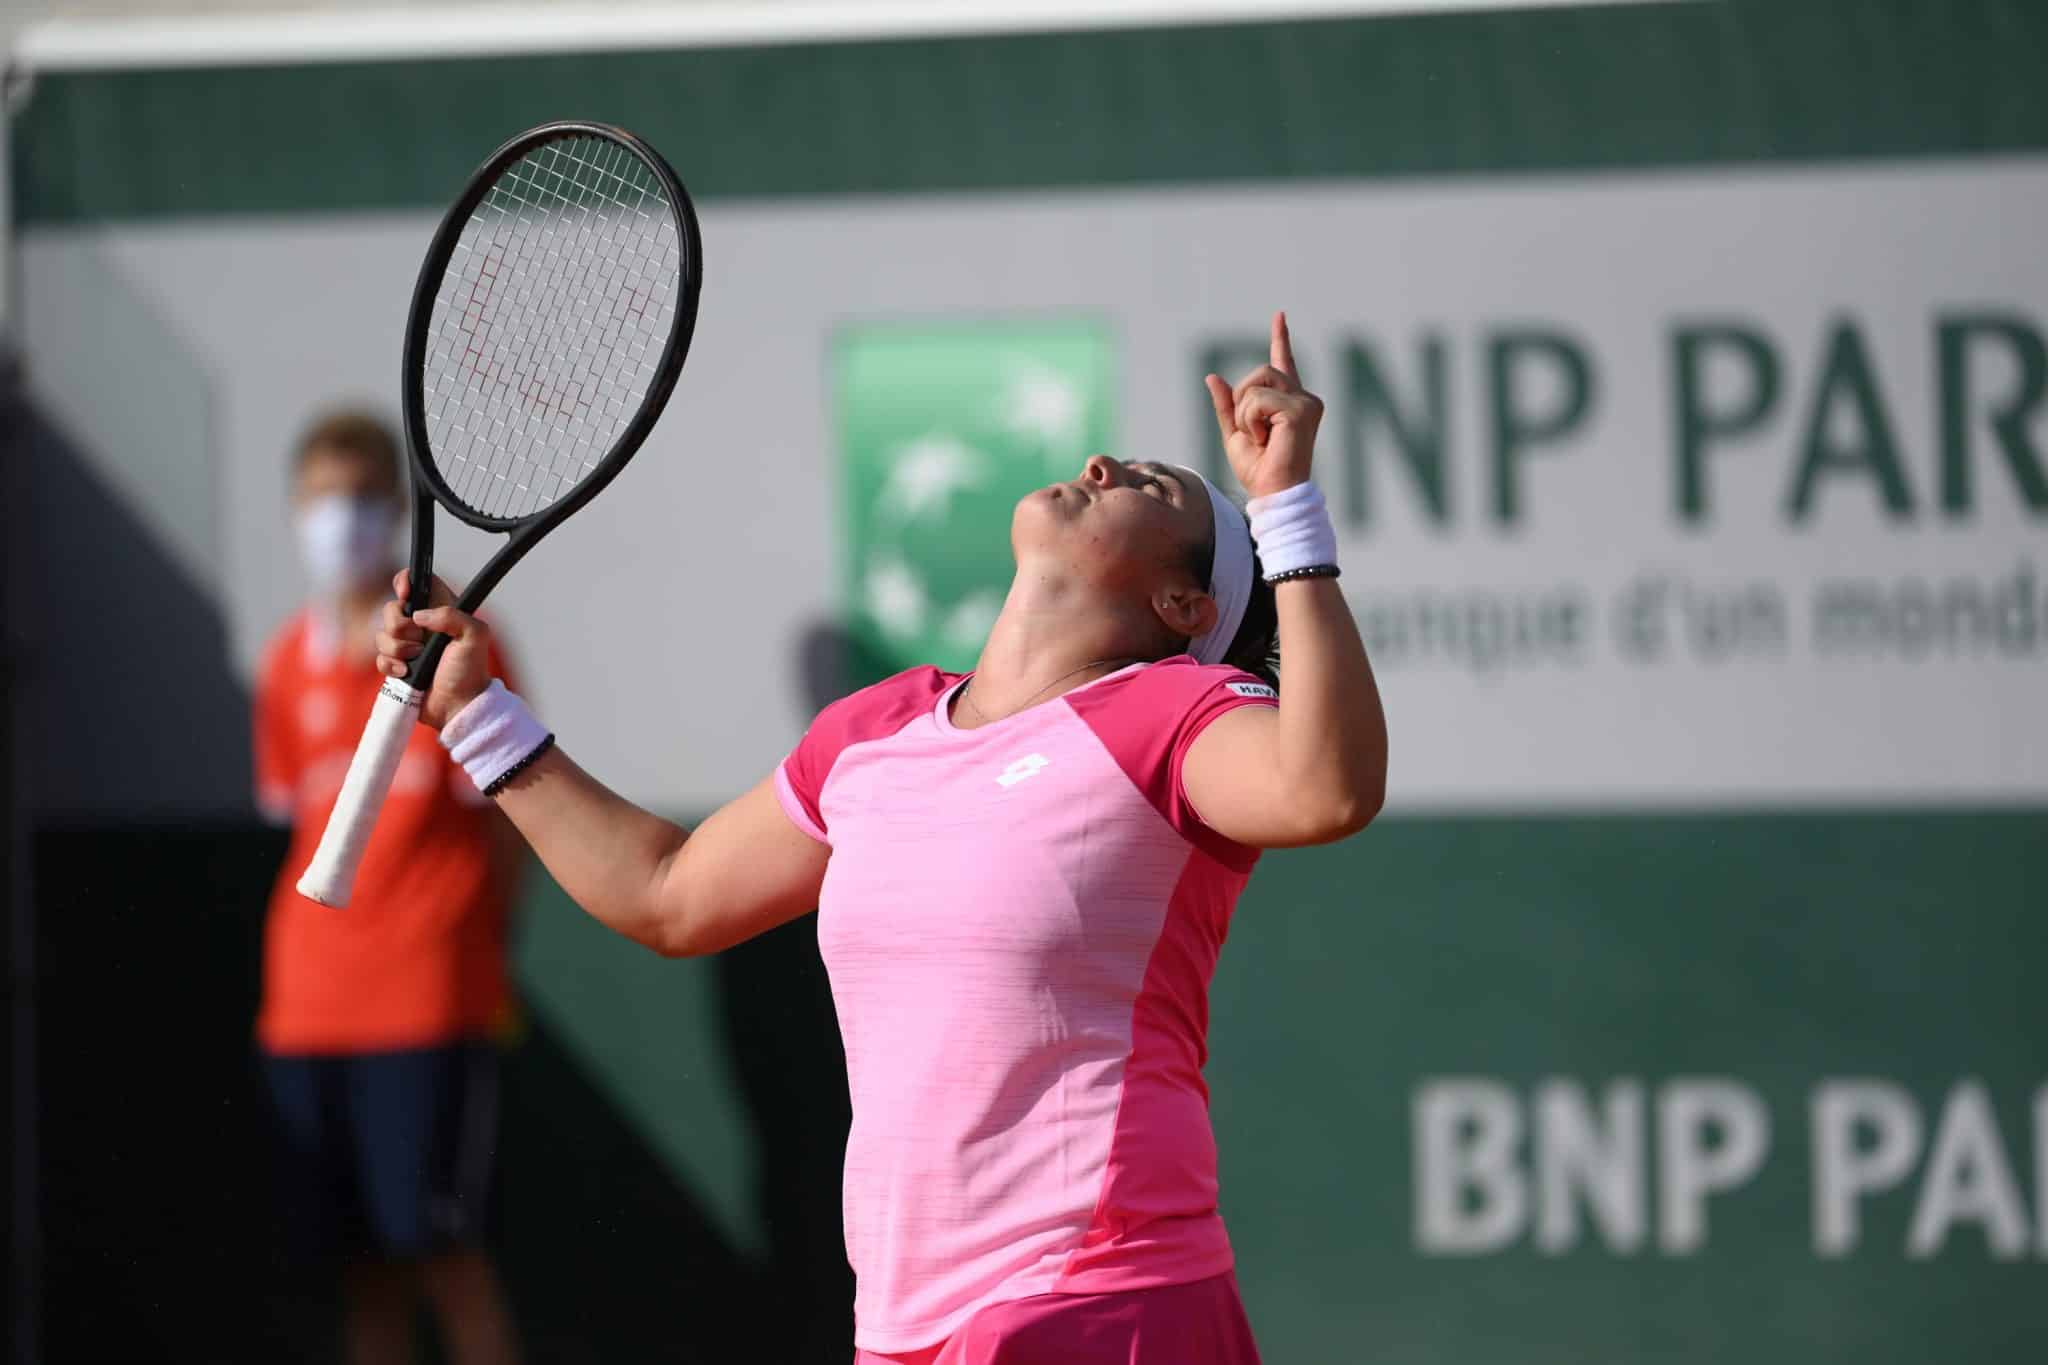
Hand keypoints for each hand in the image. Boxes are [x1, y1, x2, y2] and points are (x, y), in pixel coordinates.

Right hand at [374, 570, 492, 729]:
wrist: (458, 706)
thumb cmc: (470, 672)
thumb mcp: (475, 636)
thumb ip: (453, 615)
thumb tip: (419, 615)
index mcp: (442, 610)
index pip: (419, 581)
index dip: (406, 581)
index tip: (405, 593)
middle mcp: (422, 625)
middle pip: (391, 608)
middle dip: (401, 626)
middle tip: (420, 641)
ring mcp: (408, 645)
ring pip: (382, 634)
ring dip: (398, 649)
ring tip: (417, 660)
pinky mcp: (397, 665)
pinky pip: (379, 657)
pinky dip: (391, 665)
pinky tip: (407, 674)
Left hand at [1204, 311, 1323, 499]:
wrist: (1272, 493)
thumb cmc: (1258, 469)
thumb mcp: (1234, 432)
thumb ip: (1226, 405)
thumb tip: (1212, 377)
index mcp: (1288, 401)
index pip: (1283, 362)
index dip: (1281, 338)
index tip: (1279, 315)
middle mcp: (1303, 398)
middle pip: (1261, 370)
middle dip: (1242, 399)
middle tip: (1253, 431)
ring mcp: (1306, 403)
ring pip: (1257, 384)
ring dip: (1245, 412)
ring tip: (1260, 436)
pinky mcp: (1302, 410)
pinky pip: (1258, 399)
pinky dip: (1250, 420)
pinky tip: (1264, 438)